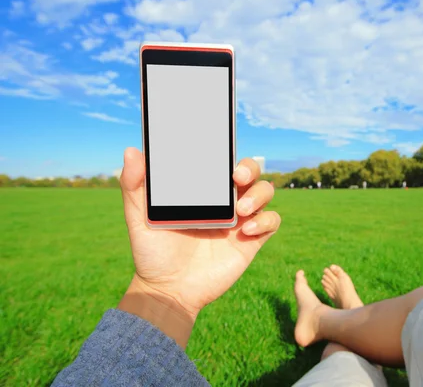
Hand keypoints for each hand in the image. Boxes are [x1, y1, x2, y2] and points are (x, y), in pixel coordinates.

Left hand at [117, 148, 280, 345]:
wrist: (168, 290)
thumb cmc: (153, 252)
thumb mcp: (139, 218)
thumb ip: (133, 186)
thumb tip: (131, 152)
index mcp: (203, 190)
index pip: (222, 162)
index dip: (228, 152)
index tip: (223, 152)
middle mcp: (224, 201)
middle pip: (251, 172)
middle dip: (250, 168)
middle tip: (237, 176)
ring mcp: (240, 220)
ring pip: (265, 192)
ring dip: (259, 194)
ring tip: (241, 209)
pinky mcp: (250, 241)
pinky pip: (271, 222)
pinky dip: (265, 220)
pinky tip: (245, 230)